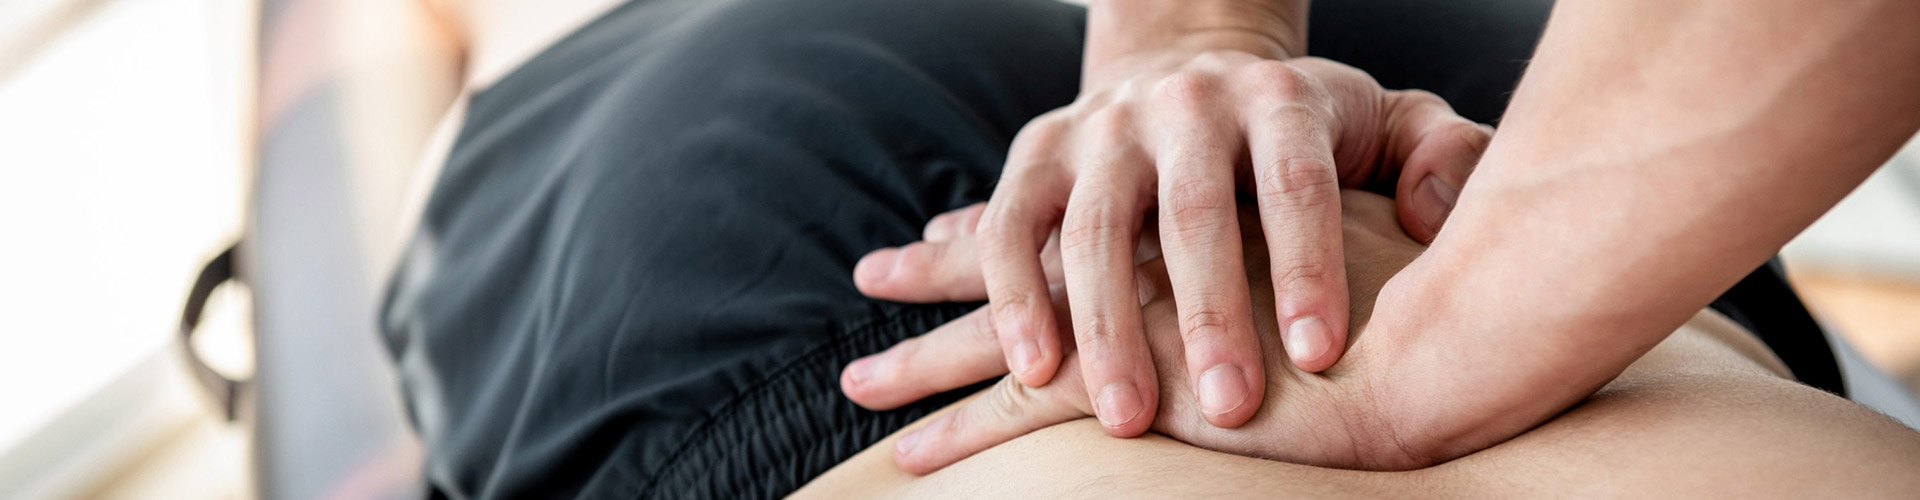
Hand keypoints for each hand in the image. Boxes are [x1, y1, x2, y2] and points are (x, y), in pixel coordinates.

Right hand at [855, 53, 1491, 434]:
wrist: (1187, 74)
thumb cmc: (1300, 134)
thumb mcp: (1384, 122)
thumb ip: (1438, 155)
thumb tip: (1433, 217)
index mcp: (1276, 99)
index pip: (1297, 182)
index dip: (1308, 266)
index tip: (1322, 356)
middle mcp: (1186, 105)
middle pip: (1194, 212)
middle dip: (1210, 316)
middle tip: (1231, 410)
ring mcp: (1103, 129)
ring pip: (1095, 229)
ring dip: (1107, 330)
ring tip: (1129, 419)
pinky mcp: (1037, 155)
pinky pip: (1011, 227)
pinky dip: (1014, 297)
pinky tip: (1036, 372)